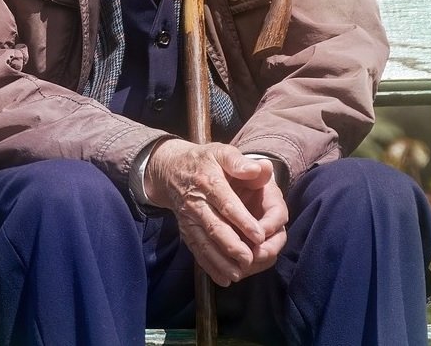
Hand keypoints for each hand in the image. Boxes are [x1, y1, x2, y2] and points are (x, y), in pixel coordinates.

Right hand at [145, 139, 287, 286]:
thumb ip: (239, 161)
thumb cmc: (204, 160)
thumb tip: (260, 168)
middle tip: (250, 259)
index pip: (226, 202)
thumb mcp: (221, 152)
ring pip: (204, 243)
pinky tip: (223, 279)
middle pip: (214, 226)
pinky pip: (196, 250)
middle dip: (231, 245)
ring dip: (220, 261)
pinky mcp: (185, 230)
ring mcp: (189, 218)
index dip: (242, 219)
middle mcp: (196, 202)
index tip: (259, 234)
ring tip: (238, 274)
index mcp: (208, 180)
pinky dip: (208, 266)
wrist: (171, 168)